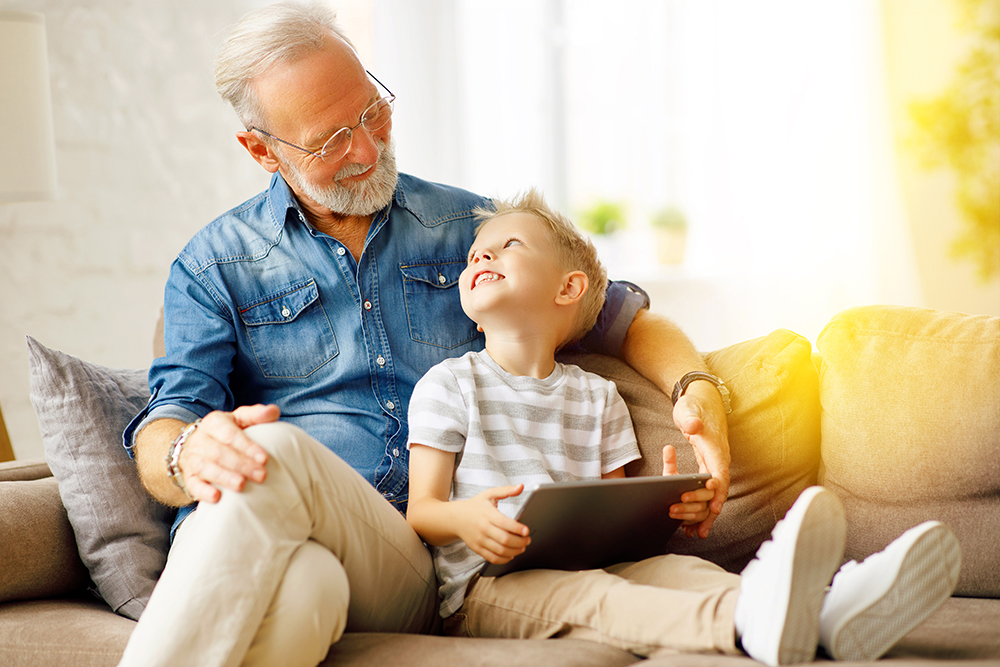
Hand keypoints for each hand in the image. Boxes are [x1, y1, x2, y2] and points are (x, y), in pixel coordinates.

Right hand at [177, 404, 279, 502]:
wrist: (194, 444)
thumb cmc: (225, 432)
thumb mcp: (239, 419)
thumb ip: (256, 415)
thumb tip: (274, 411)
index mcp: (214, 423)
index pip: (230, 435)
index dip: (247, 447)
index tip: (264, 458)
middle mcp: (200, 440)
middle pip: (220, 453)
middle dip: (242, 465)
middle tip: (261, 475)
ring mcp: (192, 459)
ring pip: (206, 468)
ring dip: (224, 477)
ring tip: (241, 485)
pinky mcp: (188, 477)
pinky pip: (193, 485)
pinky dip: (203, 491)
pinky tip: (217, 498)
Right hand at [454, 485, 530, 563]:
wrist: (455, 518)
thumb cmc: (475, 506)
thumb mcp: (489, 494)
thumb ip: (506, 490)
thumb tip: (521, 486)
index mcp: (488, 514)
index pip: (505, 523)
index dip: (518, 529)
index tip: (527, 531)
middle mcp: (483, 528)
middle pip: (505, 540)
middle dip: (520, 542)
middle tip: (528, 540)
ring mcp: (480, 540)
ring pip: (500, 551)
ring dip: (515, 551)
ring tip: (522, 547)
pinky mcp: (477, 549)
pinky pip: (493, 558)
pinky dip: (504, 559)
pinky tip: (511, 555)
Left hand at [672, 384, 730, 537]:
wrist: (703, 400)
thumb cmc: (694, 405)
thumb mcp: (688, 409)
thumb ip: (690, 418)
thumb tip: (693, 426)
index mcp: (714, 447)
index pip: (719, 472)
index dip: (717, 491)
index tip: (714, 507)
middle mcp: (718, 458)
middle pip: (718, 489)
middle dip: (707, 508)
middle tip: (695, 526)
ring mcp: (714, 463)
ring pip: (714, 494)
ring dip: (705, 513)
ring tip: (697, 533)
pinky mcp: (708, 466)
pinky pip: (708, 490)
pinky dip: (703, 506)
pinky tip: (695, 523)